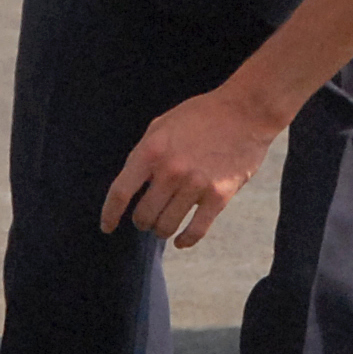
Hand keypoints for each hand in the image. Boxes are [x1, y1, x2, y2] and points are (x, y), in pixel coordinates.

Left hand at [100, 85, 282, 247]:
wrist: (245, 112)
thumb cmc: (202, 116)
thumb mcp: (162, 125)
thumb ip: (144, 153)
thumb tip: (133, 183)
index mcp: (151, 150)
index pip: (120, 192)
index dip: (110, 214)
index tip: (107, 227)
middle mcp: (171, 170)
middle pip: (143, 215)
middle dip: (141, 221)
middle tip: (146, 219)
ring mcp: (195, 184)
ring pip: (166, 226)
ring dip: (161, 230)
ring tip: (163, 225)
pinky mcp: (219, 196)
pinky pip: (195, 231)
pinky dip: (185, 240)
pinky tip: (181, 241)